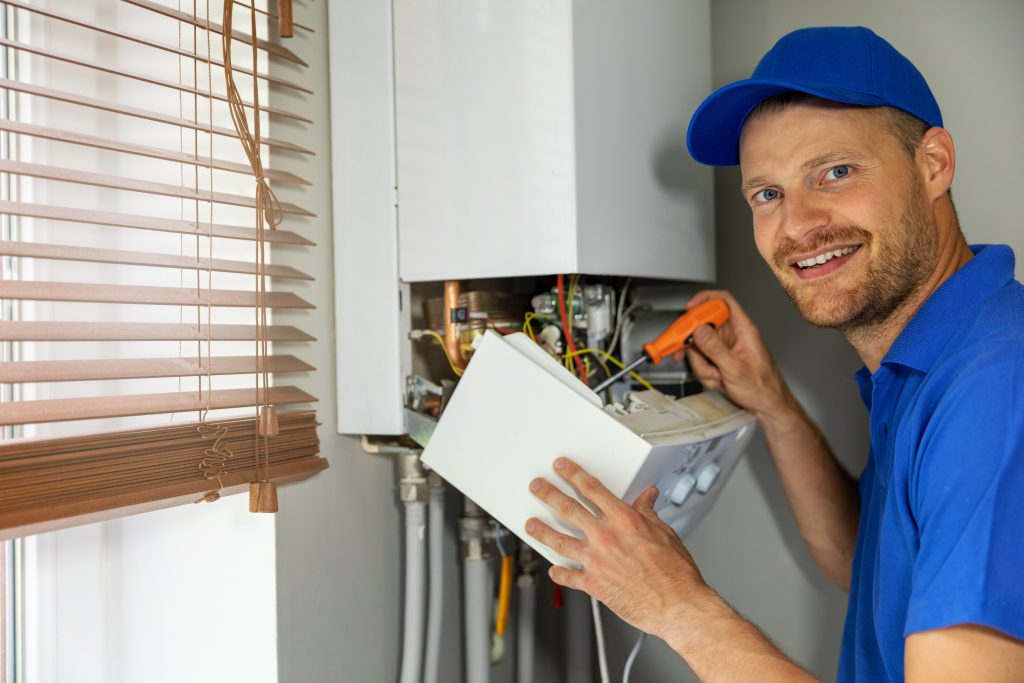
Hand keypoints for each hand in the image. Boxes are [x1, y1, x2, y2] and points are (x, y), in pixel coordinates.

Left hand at [526, 457, 713, 638]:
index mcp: (624, 520)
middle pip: (568, 509)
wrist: (677, 605)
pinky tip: (554, 570)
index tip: (561, 467)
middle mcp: (605, 537)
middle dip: (549, 494)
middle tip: (537, 487)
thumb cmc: (675, 573)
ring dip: (541, 531)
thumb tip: (647, 498)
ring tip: (531, 524)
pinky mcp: (593, 584)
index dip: (573, 474)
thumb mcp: (665, 533)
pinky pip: (569, 576)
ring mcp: (596, 560)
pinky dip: (559, 573)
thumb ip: (649, 514)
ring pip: (559, 541)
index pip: (592, 489)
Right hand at [679, 290, 791, 422]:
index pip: (723, 302)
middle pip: (704, 327)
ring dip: (702, 365)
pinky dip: (705, 373)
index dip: (704, 300)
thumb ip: (715, 348)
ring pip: (700, 347)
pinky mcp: (720, 360)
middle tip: (683, 350)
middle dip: (695, 345)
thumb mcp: (735, 369)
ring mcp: (726, 349)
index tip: (688, 309)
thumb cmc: (763, 388)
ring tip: (717, 376)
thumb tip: (699, 330)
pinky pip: (702, 361)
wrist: (768, 407)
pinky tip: (718, 381)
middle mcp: (733, 336)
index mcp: (743, 330)